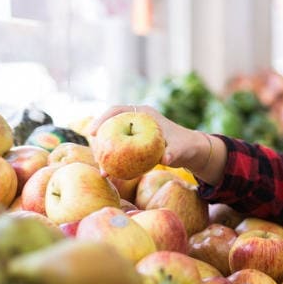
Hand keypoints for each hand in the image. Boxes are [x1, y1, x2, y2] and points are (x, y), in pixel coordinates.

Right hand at [87, 105, 208, 169]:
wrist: (190, 150)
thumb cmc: (185, 146)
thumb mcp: (180, 149)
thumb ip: (173, 153)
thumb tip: (165, 159)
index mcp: (145, 114)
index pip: (118, 110)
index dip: (102, 119)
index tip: (92, 132)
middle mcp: (138, 120)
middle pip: (111, 124)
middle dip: (100, 139)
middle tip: (96, 156)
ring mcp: (135, 131)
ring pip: (114, 138)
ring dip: (106, 152)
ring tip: (102, 169)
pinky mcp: (135, 143)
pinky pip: (120, 149)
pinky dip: (114, 159)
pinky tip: (110, 173)